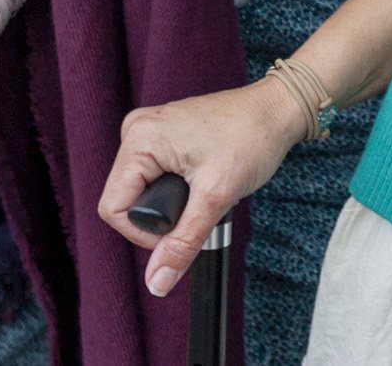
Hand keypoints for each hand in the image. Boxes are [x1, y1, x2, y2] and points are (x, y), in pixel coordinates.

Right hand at [99, 75, 311, 296]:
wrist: (278, 109)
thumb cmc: (252, 138)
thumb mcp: (215, 197)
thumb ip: (183, 243)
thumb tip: (156, 283)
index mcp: (140, 139)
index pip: (114, 208)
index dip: (143, 233)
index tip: (181, 230)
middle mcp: (136, 130)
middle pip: (126, 199)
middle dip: (159, 215)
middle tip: (199, 204)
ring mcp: (150, 130)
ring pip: (139, 189)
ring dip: (167, 201)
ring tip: (203, 188)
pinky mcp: (162, 134)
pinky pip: (152, 174)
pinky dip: (173, 187)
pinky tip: (199, 180)